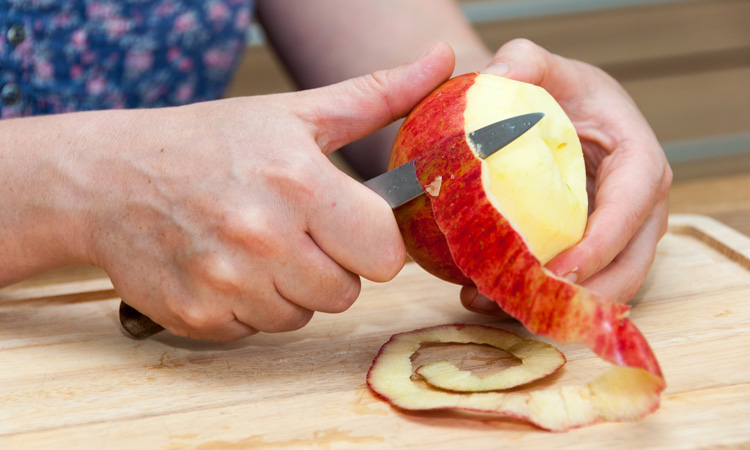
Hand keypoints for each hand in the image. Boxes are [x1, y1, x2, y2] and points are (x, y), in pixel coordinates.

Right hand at [77, 43, 454, 340]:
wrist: (109, 178)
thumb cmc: (208, 143)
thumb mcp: (294, 113)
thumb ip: (378, 95)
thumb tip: (443, 60)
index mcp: (299, 184)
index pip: (384, 255)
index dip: (371, 241)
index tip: (347, 225)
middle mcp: (263, 237)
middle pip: (346, 293)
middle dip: (331, 267)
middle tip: (293, 232)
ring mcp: (227, 283)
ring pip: (302, 316)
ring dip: (288, 289)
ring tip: (254, 246)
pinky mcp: (198, 316)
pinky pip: (257, 331)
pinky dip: (248, 307)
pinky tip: (225, 268)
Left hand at [461, 39, 671, 315]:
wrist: (554, 114)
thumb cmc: (556, 91)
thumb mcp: (541, 65)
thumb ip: (522, 60)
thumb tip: (496, 79)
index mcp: (639, 160)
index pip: (632, 207)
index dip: (601, 244)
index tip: (560, 270)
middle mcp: (640, 208)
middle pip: (628, 266)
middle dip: (579, 295)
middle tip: (518, 302)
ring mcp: (619, 237)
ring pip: (601, 289)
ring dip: (551, 307)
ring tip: (485, 302)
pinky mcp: (593, 254)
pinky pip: (575, 288)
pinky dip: (536, 301)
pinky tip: (482, 298)